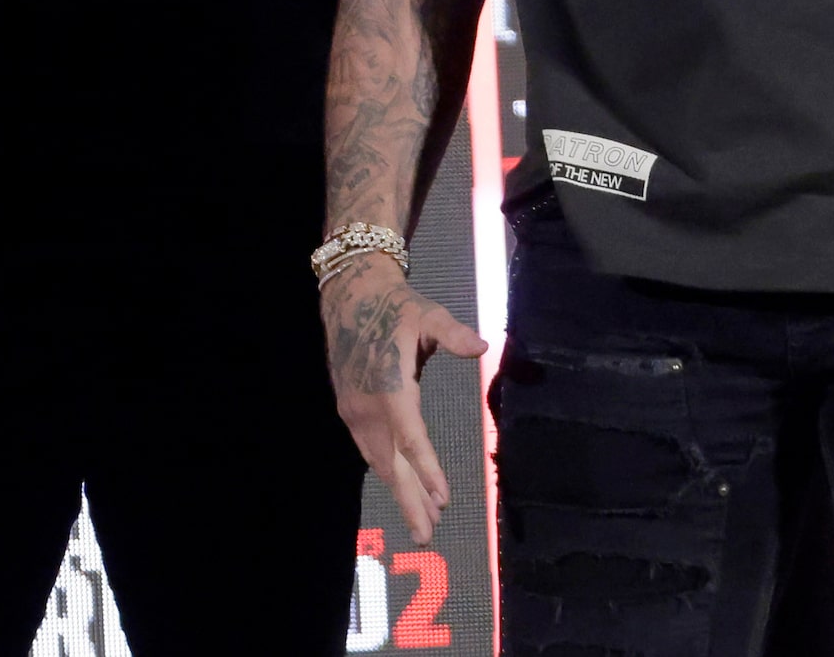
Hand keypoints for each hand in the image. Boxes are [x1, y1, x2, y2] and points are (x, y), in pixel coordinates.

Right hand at [321, 258, 486, 544]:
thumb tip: (482, 346)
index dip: (427, 469)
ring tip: (422, 522)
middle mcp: (369, 406)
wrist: (350, 298)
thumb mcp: (428, 314)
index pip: (411, 436)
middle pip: (391, 463)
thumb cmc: (396, 308)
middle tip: (427, 535)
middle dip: (410, 500)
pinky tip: (403, 487)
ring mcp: (355, 411)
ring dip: (401, 492)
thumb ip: (453, 333)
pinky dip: (389, 473)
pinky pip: (371, 451)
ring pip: (380, 461)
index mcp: (390, 386)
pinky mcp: (351, 411)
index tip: (443, 499)